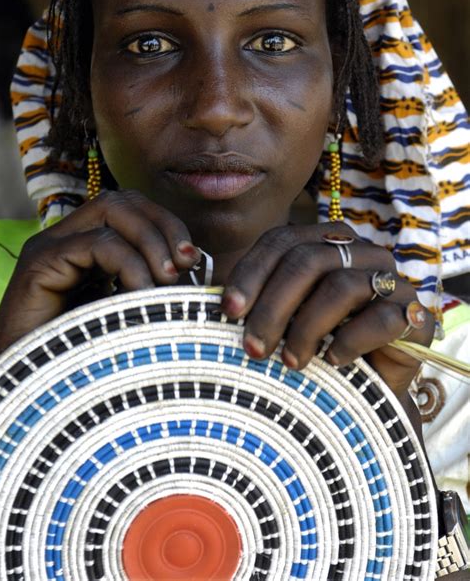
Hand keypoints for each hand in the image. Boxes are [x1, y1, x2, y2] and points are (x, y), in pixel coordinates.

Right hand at [0, 190, 199, 353]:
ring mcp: (51, 248)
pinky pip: (96, 244)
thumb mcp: (127, 315)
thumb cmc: (82, 359)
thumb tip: (196, 272)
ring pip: (111, 211)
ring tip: (169, 280)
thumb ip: (152, 289)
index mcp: (87, 247)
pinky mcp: (40, 265)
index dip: (168, 224)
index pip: (132, 208)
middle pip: (123, 201)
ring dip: (151, 241)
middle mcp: (67, 239)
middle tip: (188, 262)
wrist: (29, 392)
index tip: (195, 258)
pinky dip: (129, 264)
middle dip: (165, 225)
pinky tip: (143, 293)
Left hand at [221, 222, 434, 397]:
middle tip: (252, 348)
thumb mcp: (284, 318)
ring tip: (290, 362)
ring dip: (306, 329)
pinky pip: (380, 319)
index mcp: (328, 241)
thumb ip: (256, 301)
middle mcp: (362, 252)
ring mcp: (391, 281)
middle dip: (272, 307)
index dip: (251, 273)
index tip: (228, 310)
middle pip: (308, 262)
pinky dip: (349, 342)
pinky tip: (332, 360)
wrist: (371, 386)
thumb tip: (212, 302)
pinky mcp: (414, 314)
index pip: (282, 241)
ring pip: (340, 287)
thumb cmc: (319, 345)